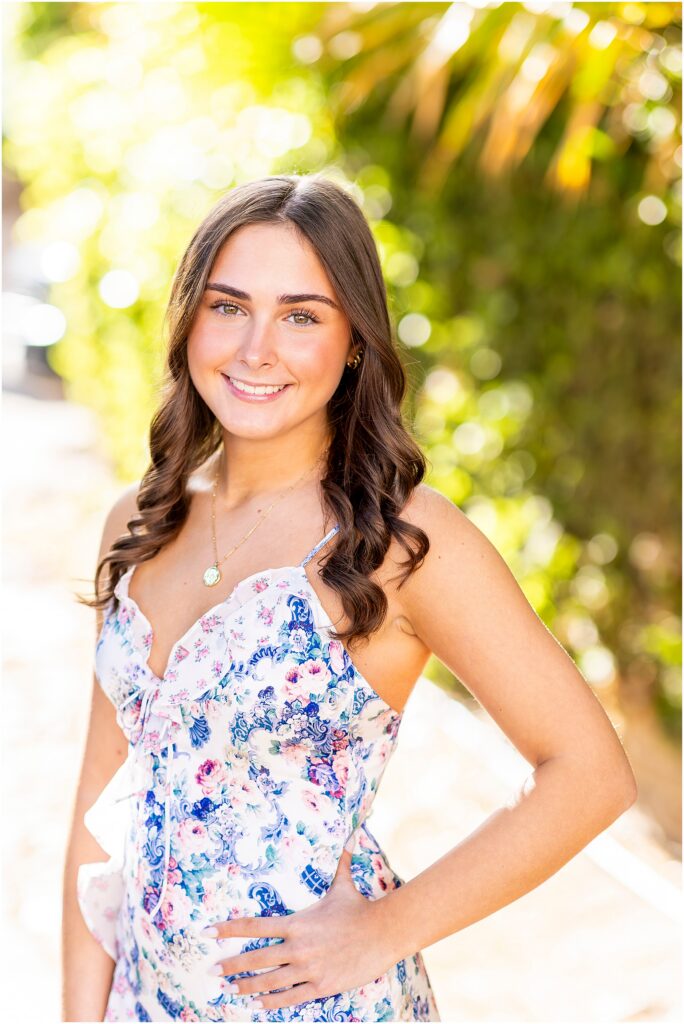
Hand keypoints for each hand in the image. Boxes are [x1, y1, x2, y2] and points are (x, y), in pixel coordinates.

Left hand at [204, 844, 397, 1010]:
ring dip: (246, 986)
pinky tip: (259, 1003)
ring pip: (269, 981)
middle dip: (231, 965)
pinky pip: (290, 997)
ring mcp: (308, 969)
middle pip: (255, 958)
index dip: (228, 929)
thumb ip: (340, 861)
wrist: (384, 933)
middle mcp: (298, 947)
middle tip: (212, 971)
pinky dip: (272, 1001)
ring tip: (230, 990)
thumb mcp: (343, 884)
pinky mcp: (321, 986)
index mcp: (297, 922)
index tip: (207, 932)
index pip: (254, 926)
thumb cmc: (360, 908)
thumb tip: (350, 833)